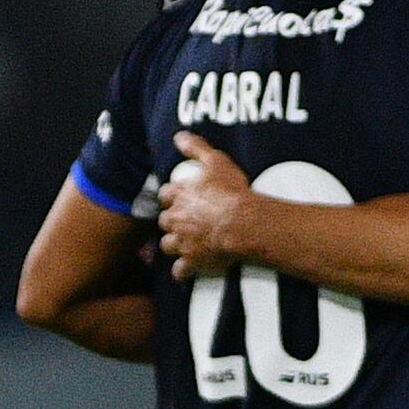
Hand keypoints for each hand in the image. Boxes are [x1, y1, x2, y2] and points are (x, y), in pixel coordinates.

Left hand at [153, 132, 258, 275]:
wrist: (243, 223)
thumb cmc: (232, 191)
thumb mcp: (216, 161)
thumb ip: (196, 148)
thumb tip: (179, 136)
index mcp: (179, 196)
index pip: (166, 194)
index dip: (173, 196)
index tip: (180, 197)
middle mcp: (175, 219)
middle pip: (165, 221)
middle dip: (172, 221)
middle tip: (186, 220)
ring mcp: (182, 242)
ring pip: (167, 245)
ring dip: (174, 244)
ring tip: (185, 243)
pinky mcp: (192, 261)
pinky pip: (180, 271)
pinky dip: (182, 271)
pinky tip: (186, 271)